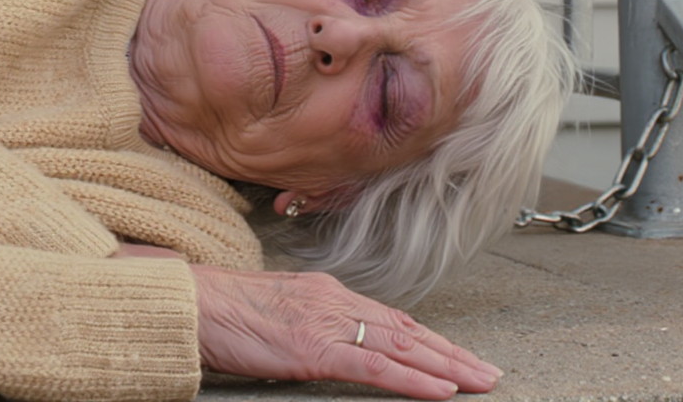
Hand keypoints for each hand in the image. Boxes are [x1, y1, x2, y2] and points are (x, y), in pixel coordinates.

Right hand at [190, 266, 501, 398]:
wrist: (193, 302)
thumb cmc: (223, 311)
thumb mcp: (277, 312)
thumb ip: (310, 323)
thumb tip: (332, 341)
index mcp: (324, 292)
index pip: (389, 317)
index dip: (429, 338)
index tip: (458, 354)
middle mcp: (333, 300)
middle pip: (406, 330)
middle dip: (451, 353)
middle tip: (489, 372)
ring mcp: (327, 323)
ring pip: (402, 347)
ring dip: (447, 366)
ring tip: (480, 381)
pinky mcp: (316, 350)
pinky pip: (376, 367)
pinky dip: (415, 379)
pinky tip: (443, 390)